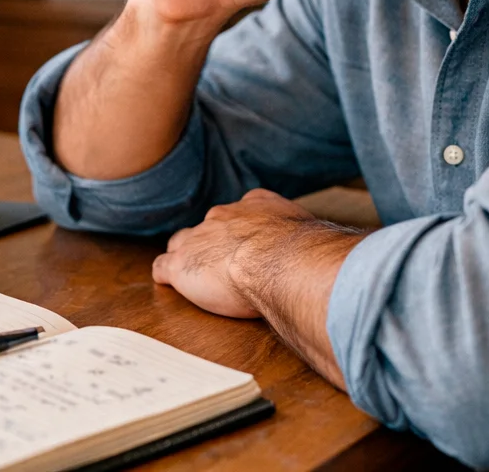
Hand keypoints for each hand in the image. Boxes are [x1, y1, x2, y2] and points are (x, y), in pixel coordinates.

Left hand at [151, 189, 319, 319]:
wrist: (277, 260)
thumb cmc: (301, 253)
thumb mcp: (310, 236)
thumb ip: (305, 240)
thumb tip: (324, 254)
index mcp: (255, 206)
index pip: (242, 211)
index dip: (242, 229)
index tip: (249, 243)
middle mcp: (223, 216)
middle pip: (210, 226)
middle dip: (214, 243)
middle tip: (225, 265)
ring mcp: (199, 238)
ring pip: (182, 243)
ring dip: (187, 256)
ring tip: (194, 272)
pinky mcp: (181, 265)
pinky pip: (163, 267)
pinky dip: (166, 275)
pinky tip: (169, 282)